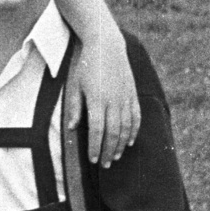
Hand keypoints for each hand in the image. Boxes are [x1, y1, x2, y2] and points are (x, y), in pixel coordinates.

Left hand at [71, 33, 138, 165]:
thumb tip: (73, 128)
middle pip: (113, 133)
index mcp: (97, 100)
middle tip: (105, 165)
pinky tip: (130, 142)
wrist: (106, 45)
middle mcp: (114, 101)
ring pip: (126, 128)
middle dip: (109, 151)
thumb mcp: (75, 85)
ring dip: (122, 145)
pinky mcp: (133, 93)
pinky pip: (136, 117)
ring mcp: (125, 97)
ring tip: (116, 156)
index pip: (98, 130)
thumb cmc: (87, 66)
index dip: (96, 147)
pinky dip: (134, 131)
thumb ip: (75, 107)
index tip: (93, 159)